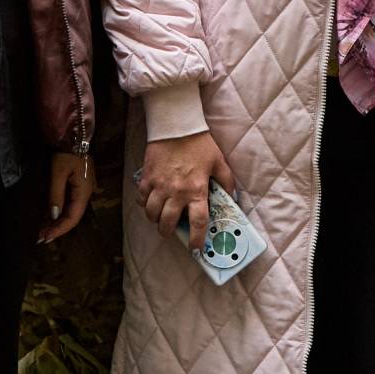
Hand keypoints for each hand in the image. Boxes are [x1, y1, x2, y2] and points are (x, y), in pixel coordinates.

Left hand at [40, 152, 92, 242]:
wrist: (73, 135)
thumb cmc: (66, 152)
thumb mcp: (58, 173)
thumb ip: (56, 195)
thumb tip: (53, 215)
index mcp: (83, 192)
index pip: (72, 218)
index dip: (59, 229)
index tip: (46, 238)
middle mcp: (85, 194)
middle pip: (71, 216)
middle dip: (56, 227)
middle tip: (40, 238)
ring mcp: (81, 189)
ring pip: (69, 210)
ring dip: (56, 220)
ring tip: (42, 230)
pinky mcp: (76, 185)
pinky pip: (68, 202)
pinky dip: (58, 210)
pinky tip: (48, 216)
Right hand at [138, 130, 234, 251]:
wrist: (176, 126)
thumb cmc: (199, 143)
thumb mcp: (219, 162)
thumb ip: (227, 181)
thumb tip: (233, 197)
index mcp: (197, 190)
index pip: (198, 222)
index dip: (196, 239)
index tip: (195, 248)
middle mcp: (177, 192)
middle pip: (167, 223)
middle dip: (168, 232)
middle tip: (171, 232)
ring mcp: (159, 185)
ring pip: (151, 214)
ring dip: (155, 220)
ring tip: (160, 218)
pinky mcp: (147, 178)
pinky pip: (141, 198)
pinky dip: (144, 203)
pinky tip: (150, 201)